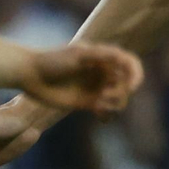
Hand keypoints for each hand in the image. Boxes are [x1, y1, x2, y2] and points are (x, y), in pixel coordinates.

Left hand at [20, 41, 143, 113]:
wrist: (31, 75)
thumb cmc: (53, 59)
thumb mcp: (78, 54)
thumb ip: (101, 55)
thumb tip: (122, 58)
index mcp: (104, 57)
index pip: (131, 64)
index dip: (137, 75)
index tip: (132, 86)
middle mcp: (103, 72)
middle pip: (127, 84)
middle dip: (121, 92)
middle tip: (104, 95)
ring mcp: (96, 87)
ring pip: (120, 99)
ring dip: (116, 104)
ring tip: (99, 105)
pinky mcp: (88, 102)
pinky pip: (107, 111)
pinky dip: (109, 115)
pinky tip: (99, 115)